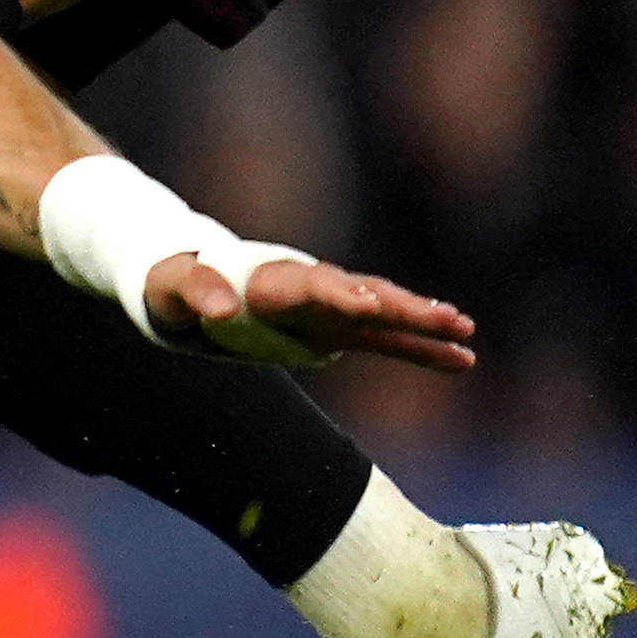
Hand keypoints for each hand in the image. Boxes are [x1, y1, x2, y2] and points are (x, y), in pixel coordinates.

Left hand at [144, 248, 475, 372]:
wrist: (187, 287)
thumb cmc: (174, 285)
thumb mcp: (172, 289)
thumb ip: (197, 292)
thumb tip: (218, 308)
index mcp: (267, 278)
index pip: (305, 284)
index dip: (334, 294)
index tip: (364, 304)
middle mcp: (307, 288)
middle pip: (358, 293)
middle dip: (397, 304)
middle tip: (442, 316)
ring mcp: (328, 307)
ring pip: (383, 312)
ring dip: (422, 321)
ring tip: (464, 329)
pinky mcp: (338, 329)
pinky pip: (387, 340)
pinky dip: (421, 348)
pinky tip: (463, 359)